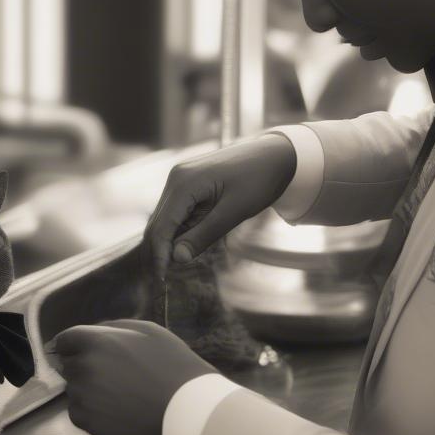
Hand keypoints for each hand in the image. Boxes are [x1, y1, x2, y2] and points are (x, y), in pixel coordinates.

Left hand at [45, 319, 217, 434]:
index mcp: (97, 341)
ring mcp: (83, 396)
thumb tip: (93, 334)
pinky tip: (117, 411)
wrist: (186, 412)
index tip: (74, 351)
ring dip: (89, 390)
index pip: (65, 339)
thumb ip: (115, 328)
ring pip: (75, 389)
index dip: (70, 345)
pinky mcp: (86, 422)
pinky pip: (78, 412)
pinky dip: (92, 412)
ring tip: (122, 396)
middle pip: (70, 365)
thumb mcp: (150, 332)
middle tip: (115, 378)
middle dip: (85, 368)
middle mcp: (84, 367)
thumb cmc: (173, 367)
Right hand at [141, 135, 296, 298]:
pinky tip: (191, 243)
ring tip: (184, 262)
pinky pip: (178, 212)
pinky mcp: (189, 183)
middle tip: (166, 279)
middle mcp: (176, 179)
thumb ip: (204, 235)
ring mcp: (181, 179)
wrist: (276, 154)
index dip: (158, 255)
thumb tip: (177, 258)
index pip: (161, 227)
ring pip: (166, 219)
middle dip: (160, 251)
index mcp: (184, 184)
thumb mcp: (234, 212)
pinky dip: (181, 230)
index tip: (162, 279)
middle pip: (158, 223)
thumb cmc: (259, 179)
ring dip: (171, 242)